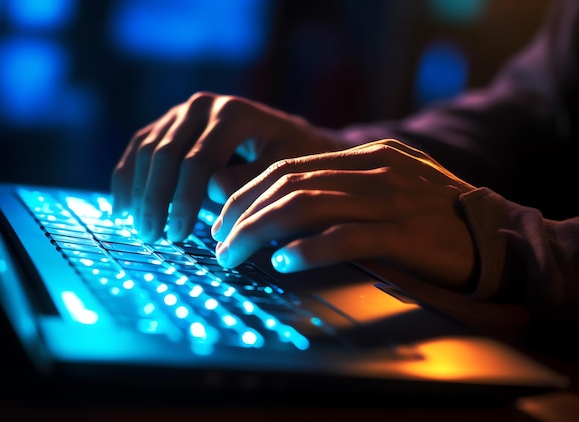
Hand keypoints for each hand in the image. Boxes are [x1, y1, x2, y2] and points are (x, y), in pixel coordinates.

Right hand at [111, 92, 347, 242]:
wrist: (290, 137)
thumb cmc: (292, 158)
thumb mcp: (283, 169)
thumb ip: (249, 180)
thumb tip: (210, 191)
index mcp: (232, 113)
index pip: (197, 160)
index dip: (183, 200)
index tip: (178, 236)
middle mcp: (201, 105)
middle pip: (165, 154)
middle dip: (155, 200)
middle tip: (151, 237)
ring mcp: (181, 112)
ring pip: (146, 151)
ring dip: (138, 192)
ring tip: (139, 230)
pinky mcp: (168, 123)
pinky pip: (138, 148)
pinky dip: (127, 178)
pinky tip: (122, 210)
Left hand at [212, 139, 476, 289]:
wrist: (493, 234)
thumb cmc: (431, 215)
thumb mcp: (386, 185)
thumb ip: (339, 187)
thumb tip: (279, 203)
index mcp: (364, 156)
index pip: (288, 167)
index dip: (247, 192)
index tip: (221, 218)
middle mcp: (372, 171)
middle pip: (288, 185)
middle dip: (242, 214)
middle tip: (218, 243)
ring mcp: (389, 200)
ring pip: (306, 207)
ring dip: (260, 231)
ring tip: (234, 255)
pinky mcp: (404, 234)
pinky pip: (346, 237)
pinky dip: (309, 249)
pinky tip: (283, 262)